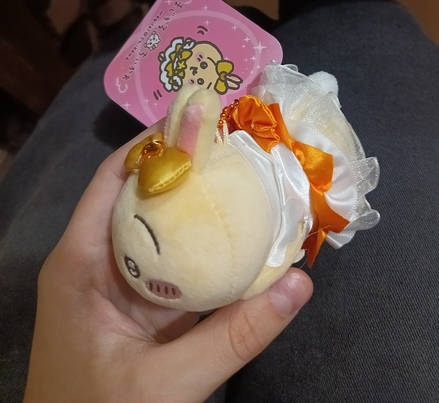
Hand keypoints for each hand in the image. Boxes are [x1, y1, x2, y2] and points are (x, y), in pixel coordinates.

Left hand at [24, 129, 312, 402]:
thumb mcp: (168, 384)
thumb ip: (235, 335)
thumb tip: (300, 284)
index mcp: (80, 263)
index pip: (114, 180)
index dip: (155, 145)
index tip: (203, 121)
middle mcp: (93, 264)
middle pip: (138, 198)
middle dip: (185, 170)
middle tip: (235, 145)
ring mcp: (115, 289)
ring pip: (156, 231)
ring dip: (195, 208)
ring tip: (242, 179)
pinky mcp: (134, 313)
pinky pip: (169, 267)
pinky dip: (200, 251)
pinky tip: (236, 239)